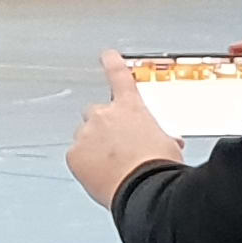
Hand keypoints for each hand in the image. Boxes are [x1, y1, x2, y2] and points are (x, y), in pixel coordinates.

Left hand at [68, 51, 188, 207]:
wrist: (143, 188)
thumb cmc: (158, 166)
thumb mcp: (167, 144)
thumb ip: (160, 136)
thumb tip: (168, 143)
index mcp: (131, 107)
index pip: (119, 77)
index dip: (113, 63)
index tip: (107, 54)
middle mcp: (104, 115)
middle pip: (95, 113)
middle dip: (103, 126)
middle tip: (115, 146)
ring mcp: (86, 133)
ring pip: (84, 135)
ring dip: (94, 145)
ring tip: (111, 165)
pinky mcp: (73, 153)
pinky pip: (76, 156)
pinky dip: (85, 164)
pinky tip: (101, 174)